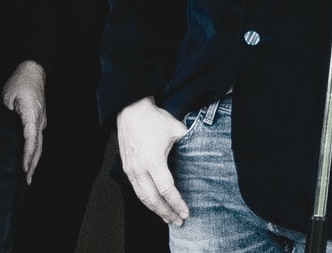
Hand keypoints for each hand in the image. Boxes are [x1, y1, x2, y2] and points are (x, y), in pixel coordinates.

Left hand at [2, 60, 45, 184]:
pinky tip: (29, 159)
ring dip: (35, 160)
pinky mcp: (40, 119)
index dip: (27, 155)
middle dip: (33, 164)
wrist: (33, 69)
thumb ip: (4, 116)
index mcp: (32, 114)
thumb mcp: (6, 97)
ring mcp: (42, 119)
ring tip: (29, 176)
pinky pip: (38, 138)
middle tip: (27, 181)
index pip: (31, 139)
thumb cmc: (20, 81)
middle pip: (39, 146)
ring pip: (40, 144)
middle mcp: (40, 119)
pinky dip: (34, 151)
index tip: (24, 169)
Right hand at [117, 96, 189, 225]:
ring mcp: (131, 170)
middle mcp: (139, 168)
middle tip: (179, 221)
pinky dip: (146, 201)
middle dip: (167, 212)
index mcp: (153, 160)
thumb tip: (205, 150)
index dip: (177, 203)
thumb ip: (189, 142)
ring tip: (168, 218)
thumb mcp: (176, 129)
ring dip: (156, 210)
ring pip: (143, 198)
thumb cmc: (154, 119)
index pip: (166, 189)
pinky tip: (155, 205)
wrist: (131, 110)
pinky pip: (136, 190)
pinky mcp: (126, 168)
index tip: (186, 212)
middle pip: (153, 199)